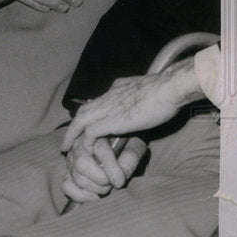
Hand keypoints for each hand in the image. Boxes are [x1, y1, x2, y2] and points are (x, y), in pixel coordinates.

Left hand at [60, 57, 200, 152]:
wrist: (170, 86)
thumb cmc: (166, 88)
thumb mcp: (143, 88)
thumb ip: (134, 94)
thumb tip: (133, 97)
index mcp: (115, 89)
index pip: (95, 102)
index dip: (87, 114)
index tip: (82, 126)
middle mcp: (108, 97)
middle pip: (83, 111)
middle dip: (73, 126)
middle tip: (67, 140)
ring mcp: (109, 108)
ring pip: (82, 121)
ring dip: (73, 135)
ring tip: (67, 148)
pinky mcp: (113, 120)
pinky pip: (92, 132)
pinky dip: (86, 141)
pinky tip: (84, 150)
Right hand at [61, 133, 147, 202]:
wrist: (118, 143)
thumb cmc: (127, 144)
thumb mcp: (134, 146)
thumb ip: (130, 157)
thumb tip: (119, 178)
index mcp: (96, 132)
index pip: (101, 151)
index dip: (111, 168)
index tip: (120, 181)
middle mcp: (79, 143)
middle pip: (82, 164)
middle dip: (100, 180)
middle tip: (114, 183)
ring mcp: (71, 158)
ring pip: (76, 177)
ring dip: (95, 189)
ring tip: (107, 187)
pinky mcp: (68, 172)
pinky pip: (67, 186)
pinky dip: (81, 195)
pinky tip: (95, 194)